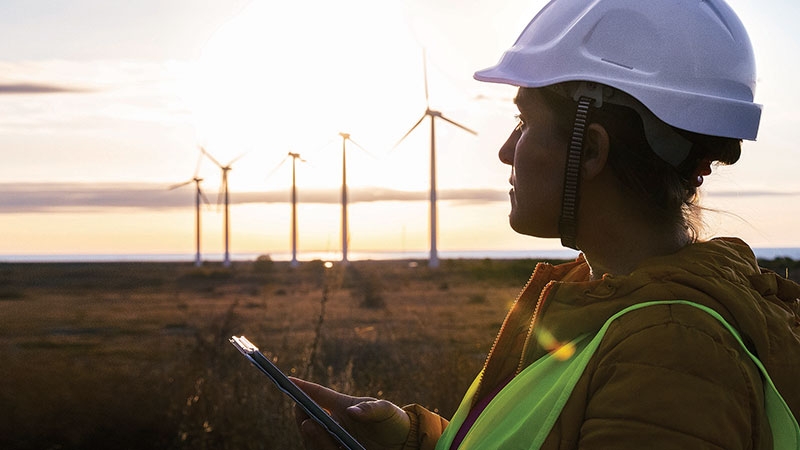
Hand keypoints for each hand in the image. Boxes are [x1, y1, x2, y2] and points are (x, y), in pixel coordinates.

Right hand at [290, 377, 410, 449]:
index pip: (318, 395)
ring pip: (315, 438)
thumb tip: (352, 412)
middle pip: (310, 418)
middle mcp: (335, 423)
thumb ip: (371, 409)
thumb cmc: (393, 420)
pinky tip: (329, 445)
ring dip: (311, 433)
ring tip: (310, 424)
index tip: (287, 381)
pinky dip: (323, 447)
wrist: (404, 444)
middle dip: (302, 414)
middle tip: (301, 410)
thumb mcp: (387, 410)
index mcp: (342, 406)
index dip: (303, 388)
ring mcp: (336, 440)